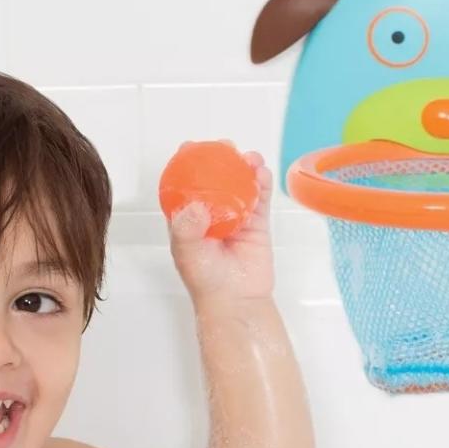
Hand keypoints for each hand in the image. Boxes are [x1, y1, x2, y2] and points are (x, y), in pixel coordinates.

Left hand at [167, 143, 274, 308]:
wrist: (235, 300)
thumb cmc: (206, 280)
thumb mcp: (186, 253)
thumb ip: (186, 229)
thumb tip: (196, 206)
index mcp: (190, 219)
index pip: (186, 186)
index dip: (187, 166)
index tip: (190, 147)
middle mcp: (213, 214)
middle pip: (217, 180)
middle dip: (220, 160)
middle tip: (224, 147)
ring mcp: (236, 217)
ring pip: (241, 185)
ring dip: (245, 167)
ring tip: (248, 158)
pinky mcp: (257, 224)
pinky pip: (261, 198)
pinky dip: (262, 183)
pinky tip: (261, 172)